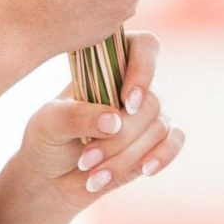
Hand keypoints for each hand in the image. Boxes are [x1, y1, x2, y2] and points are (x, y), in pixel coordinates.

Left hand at [17, 30, 184, 212]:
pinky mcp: (155, 140)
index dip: (143, 70)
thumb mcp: (50, 122)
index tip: (127, 102)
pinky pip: (175, 140)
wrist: (51, 176)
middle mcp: (133, 83)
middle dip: (120, 138)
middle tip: (85, 160)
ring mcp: (147, 112)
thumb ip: (77, 116)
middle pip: (150, 101)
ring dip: (126, 157)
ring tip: (93, 177)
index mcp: (107, 64)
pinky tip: (146, 170)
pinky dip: (163, 156)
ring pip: (158, 128)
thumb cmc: (48, 137)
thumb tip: (115, 121)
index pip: (143, 46)